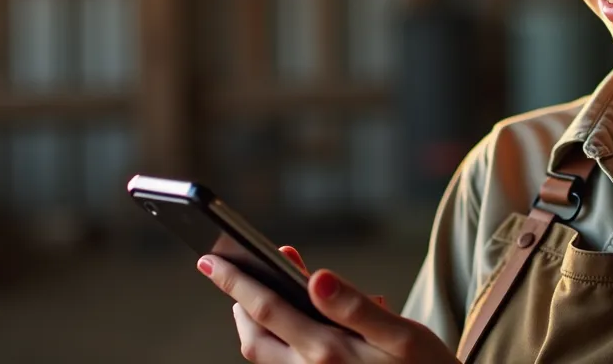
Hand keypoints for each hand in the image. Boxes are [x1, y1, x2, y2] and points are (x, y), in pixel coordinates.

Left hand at [198, 248, 458, 362]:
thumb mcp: (403, 336)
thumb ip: (357, 307)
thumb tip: (316, 278)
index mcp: (326, 352)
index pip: (266, 309)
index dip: (235, 282)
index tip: (209, 258)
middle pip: (254, 336)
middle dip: (239, 301)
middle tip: (234, 270)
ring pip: (265, 354)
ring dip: (257, 322)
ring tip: (263, 295)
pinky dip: (281, 340)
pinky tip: (308, 324)